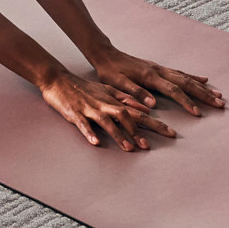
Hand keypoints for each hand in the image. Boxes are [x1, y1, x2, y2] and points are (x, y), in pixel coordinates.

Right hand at [39, 72, 175, 150]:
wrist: (58, 80)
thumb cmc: (84, 88)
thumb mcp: (107, 90)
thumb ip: (125, 98)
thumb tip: (146, 109)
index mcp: (113, 99)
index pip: (138, 112)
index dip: (155, 122)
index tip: (170, 133)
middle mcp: (104, 104)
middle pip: (126, 116)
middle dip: (139, 130)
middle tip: (150, 146)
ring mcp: (89, 109)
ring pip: (106, 121)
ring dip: (118, 134)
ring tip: (128, 148)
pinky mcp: (75, 114)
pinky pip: (83, 124)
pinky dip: (90, 133)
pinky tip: (96, 142)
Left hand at [88, 48, 225, 118]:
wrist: (106, 54)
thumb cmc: (109, 71)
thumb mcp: (117, 84)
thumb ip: (134, 92)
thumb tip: (152, 103)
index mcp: (149, 76)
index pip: (173, 90)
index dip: (186, 102)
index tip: (198, 113)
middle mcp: (158, 71)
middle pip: (186, 83)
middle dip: (204, 94)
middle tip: (220, 104)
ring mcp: (160, 68)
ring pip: (186, 78)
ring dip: (203, 87)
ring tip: (218, 95)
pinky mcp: (159, 68)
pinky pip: (180, 73)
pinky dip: (194, 77)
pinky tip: (204, 80)